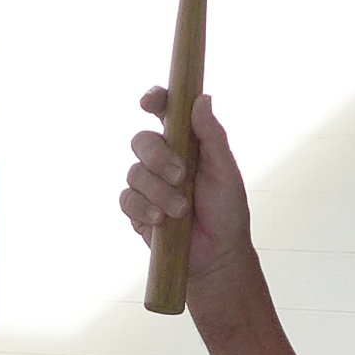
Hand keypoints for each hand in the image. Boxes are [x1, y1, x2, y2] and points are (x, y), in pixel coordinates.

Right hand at [120, 85, 256, 326]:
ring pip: (134, 173)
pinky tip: (160, 220)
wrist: (217, 255)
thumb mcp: (226, 171)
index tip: (148, 102)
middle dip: (158, 157)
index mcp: (185, 142)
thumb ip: (213, 136)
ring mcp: (147, 184)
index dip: (154, 99)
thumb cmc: (227, 211)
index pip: (164, 111)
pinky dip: (144, 208)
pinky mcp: (136, 209)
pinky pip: (127, 199)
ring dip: (159, 191)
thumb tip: (202, 98)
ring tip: (181, 211)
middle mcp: (162, 159)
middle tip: (181, 176)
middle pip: (141, 141)